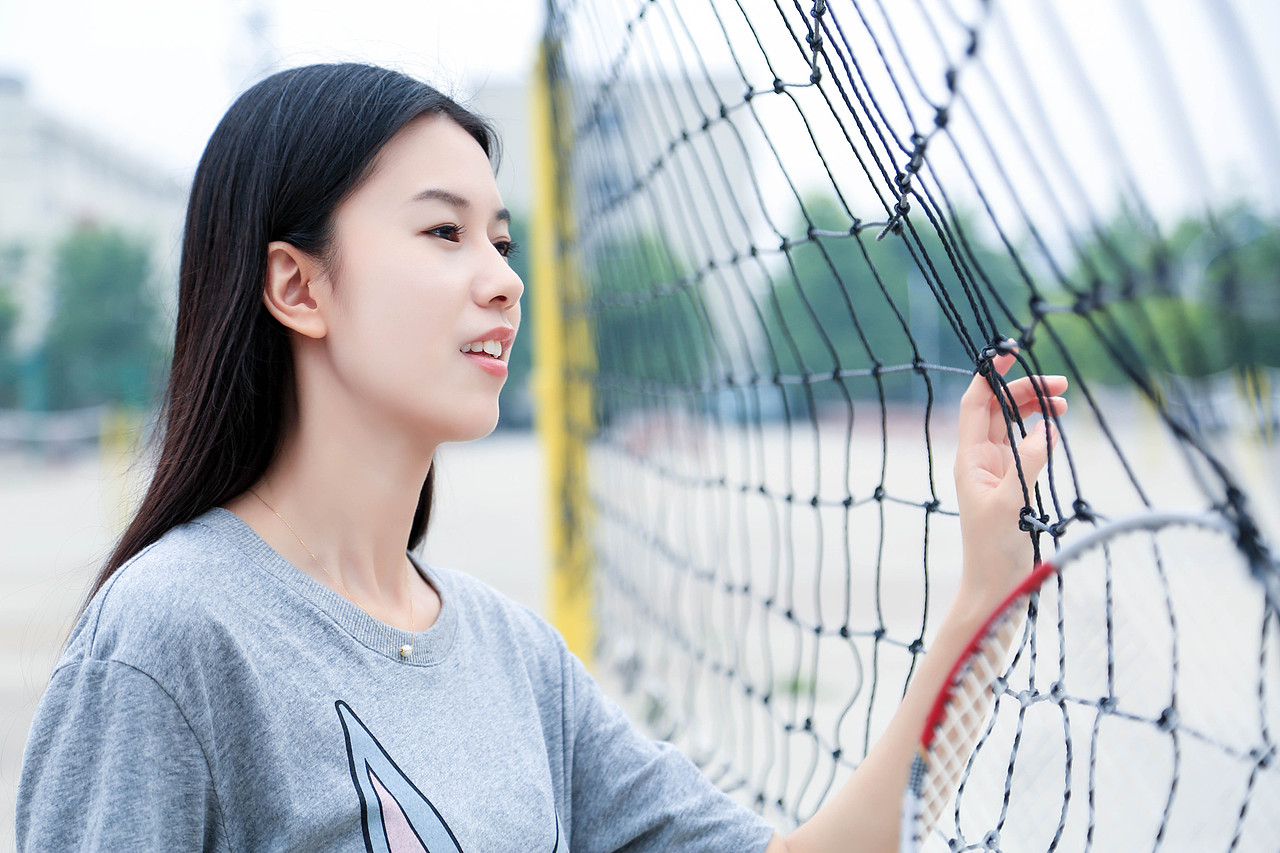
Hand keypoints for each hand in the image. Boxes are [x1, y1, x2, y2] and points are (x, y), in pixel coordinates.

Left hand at [954, 347, 1067, 609]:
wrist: (996, 588)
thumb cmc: (995, 551)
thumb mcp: (1012, 504)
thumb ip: (1028, 464)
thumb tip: (1046, 427)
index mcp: (970, 460)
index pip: (975, 405)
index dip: (991, 377)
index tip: (1013, 354)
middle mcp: (980, 461)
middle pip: (998, 409)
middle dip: (1025, 390)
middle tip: (1062, 384)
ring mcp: (997, 471)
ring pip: (1013, 425)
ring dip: (1035, 408)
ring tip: (1065, 401)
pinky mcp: (1014, 484)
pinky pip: (1025, 445)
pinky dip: (1040, 430)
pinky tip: (1056, 425)